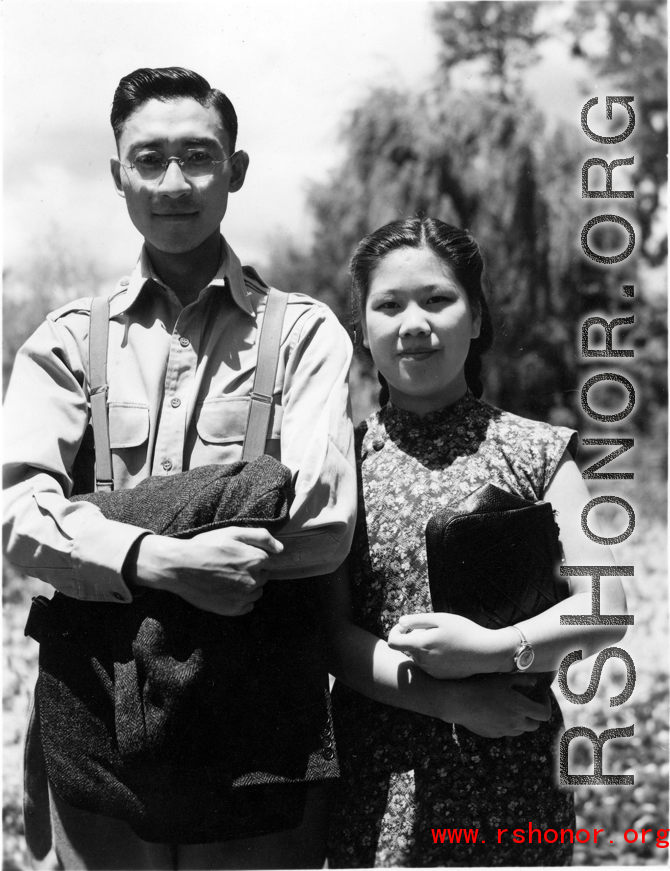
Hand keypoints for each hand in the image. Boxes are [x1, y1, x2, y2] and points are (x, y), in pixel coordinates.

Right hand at [129, 527, 282, 615]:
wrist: (180, 566)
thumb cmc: (206, 546)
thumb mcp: (233, 532)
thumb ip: (261, 537)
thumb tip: (281, 549)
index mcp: (256, 560)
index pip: (267, 561)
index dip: (252, 557)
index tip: (237, 556)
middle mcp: (254, 581)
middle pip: (262, 577)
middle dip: (251, 572)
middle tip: (229, 566)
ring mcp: (243, 597)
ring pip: (255, 592)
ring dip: (247, 586)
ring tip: (226, 578)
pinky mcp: (233, 609)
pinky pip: (247, 606)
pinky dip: (240, 600)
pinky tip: (225, 591)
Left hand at [388, 612, 514, 678]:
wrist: (486, 652)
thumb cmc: (464, 631)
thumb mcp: (440, 619)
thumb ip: (417, 620)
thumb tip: (400, 622)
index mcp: (421, 646)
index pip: (393, 642)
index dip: (395, 631)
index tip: (406, 626)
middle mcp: (423, 662)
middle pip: (408, 647)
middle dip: (414, 636)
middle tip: (434, 628)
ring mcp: (431, 672)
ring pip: (418, 656)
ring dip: (424, 646)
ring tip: (444, 639)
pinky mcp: (440, 677)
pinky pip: (429, 665)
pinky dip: (433, 656)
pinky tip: (449, 651)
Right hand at [442, 673, 551, 737]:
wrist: (460, 703)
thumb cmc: (482, 686)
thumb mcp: (504, 679)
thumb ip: (523, 680)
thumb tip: (535, 682)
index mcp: (521, 708)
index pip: (545, 714)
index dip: (546, 705)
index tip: (541, 697)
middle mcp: (516, 722)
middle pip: (535, 725)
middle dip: (535, 715)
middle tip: (528, 704)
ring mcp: (504, 731)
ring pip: (521, 730)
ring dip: (521, 721)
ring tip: (512, 709)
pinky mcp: (494, 734)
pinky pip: (506, 731)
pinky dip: (507, 724)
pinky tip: (497, 713)